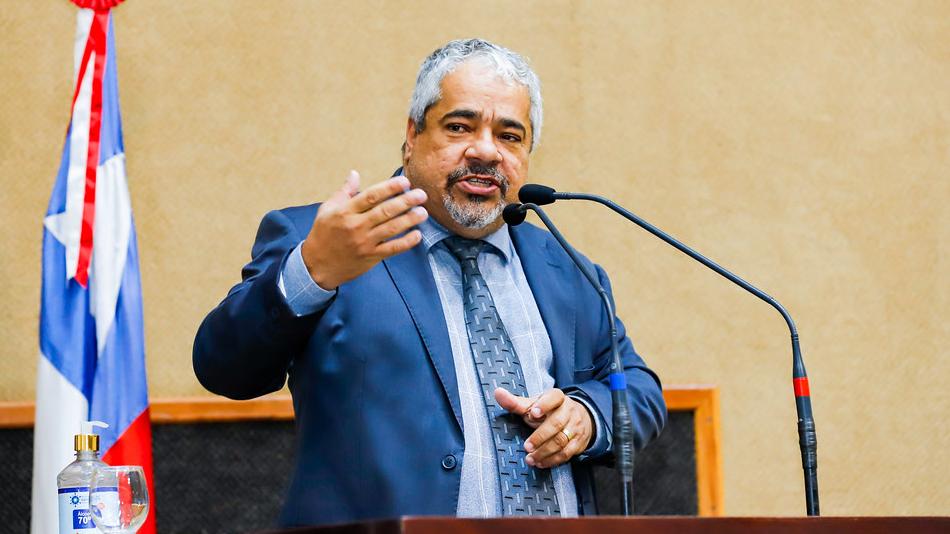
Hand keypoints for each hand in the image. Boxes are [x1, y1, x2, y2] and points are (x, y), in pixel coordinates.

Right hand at [300, 170, 428, 288]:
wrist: (317, 265)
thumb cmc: (323, 234)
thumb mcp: (327, 210)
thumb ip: (344, 192)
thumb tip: (354, 174)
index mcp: (345, 211)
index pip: (371, 196)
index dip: (390, 187)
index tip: (405, 182)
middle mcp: (356, 226)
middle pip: (385, 211)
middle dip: (406, 201)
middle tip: (421, 194)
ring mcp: (364, 242)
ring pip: (391, 229)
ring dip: (409, 220)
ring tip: (423, 212)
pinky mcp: (370, 257)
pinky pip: (392, 249)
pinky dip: (406, 242)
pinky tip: (417, 235)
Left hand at [495, 387, 592, 468]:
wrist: (578, 418)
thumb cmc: (548, 411)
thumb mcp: (533, 405)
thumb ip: (515, 402)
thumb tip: (497, 393)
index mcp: (557, 398)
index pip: (553, 397)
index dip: (544, 405)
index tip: (532, 413)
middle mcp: (569, 411)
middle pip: (556, 423)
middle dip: (540, 436)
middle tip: (526, 446)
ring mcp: (575, 427)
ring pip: (561, 441)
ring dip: (544, 452)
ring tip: (530, 458)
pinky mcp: (578, 442)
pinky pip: (566, 453)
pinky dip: (552, 460)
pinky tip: (540, 463)